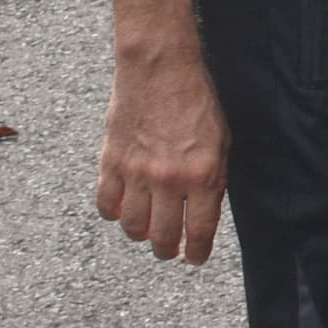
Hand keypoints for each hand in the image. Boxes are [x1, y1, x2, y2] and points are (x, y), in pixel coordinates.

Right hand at [95, 40, 229, 263]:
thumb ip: (213, 180)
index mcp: (202, 174)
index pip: (199, 230)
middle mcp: (168, 179)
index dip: (197, 252)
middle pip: (163, 236)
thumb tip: (203, 213)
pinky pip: (106, 203)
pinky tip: (121, 209)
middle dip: (168, 250)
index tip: (195, 259)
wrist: (160, 68)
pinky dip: (113, 213)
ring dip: (140, 234)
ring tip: (147, 230)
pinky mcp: (111, 162)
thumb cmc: (196, 100)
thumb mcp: (221, 141)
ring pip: (132, 226)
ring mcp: (136, 173)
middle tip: (170, 250)